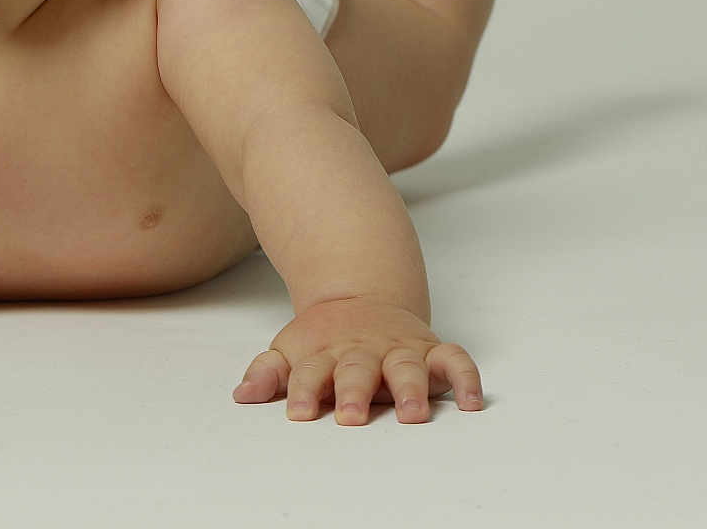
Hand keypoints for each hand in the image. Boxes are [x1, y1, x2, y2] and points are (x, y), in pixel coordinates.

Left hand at [231, 296, 483, 423]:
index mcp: (325, 353)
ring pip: (406, 365)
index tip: (298, 413)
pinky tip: (472, 402)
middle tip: (350, 415)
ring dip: (409, 388)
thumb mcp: (291, 352)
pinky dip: (466, 377)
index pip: (310, 372)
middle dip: (354, 392)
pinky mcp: (430, 350)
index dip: (303, 391)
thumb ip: (268, 374)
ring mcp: (398, 349)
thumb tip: (241, 396)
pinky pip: (455, 359)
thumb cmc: (324, 341)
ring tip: (412, 414)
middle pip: (357, 369)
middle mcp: (363, 351)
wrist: (359, 299)